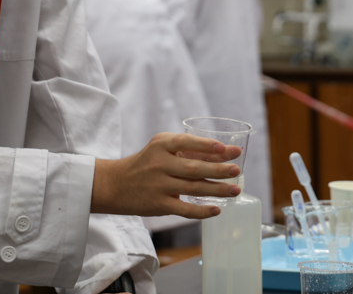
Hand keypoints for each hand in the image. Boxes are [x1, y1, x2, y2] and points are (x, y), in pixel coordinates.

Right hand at [91, 133, 241, 219]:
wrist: (115, 184)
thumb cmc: (145, 163)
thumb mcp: (159, 148)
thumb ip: (185, 149)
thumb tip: (220, 156)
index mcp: (161, 145)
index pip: (186, 142)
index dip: (207, 146)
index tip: (225, 149)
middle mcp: (159, 164)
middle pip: (194, 168)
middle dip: (218, 169)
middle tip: (237, 170)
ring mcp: (159, 185)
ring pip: (193, 188)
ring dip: (217, 190)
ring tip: (235, 190)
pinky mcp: (158, 205)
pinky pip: (184, 209)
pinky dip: (202, 211)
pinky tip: (217, 209)